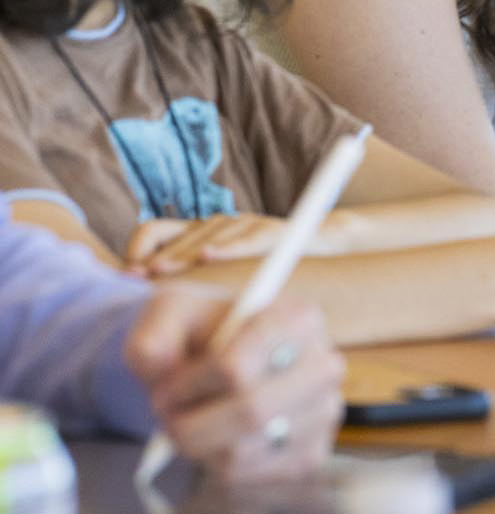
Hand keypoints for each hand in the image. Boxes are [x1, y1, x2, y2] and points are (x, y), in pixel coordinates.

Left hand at [124, 287, 342, 483]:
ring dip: (197, 444)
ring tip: (186, 425)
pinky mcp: (310, 453)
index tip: (165, 389)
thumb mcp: (172, 314)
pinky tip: (213, 439)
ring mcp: (323, 413)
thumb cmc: (204, 332)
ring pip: (242, 449)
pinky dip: (211, 464)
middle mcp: (325, 365)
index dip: (189, 385)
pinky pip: (246, 474)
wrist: (229, 363)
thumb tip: (156, 360)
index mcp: (299, 320)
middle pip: (249, 410)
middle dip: (192, 422)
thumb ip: (155, 332)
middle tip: (167, 415)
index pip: (239, 365)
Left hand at [126, 215, 324, 277]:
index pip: (153, 231)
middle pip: (175, 238)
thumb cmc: (265, 268)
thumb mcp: (222, 276)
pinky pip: (247, 239)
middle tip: (137, 283)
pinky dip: (228, 247)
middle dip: (154, 261)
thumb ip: (191, 286)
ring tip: (162, 274)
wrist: (321, 244)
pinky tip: (209, 257)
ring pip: (205, 238)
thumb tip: (147, 313)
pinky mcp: (271, 230)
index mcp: (198, 233)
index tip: (128, 278)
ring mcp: (243, 224)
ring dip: (182, 256)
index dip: (137, 251)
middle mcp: (216, 224)